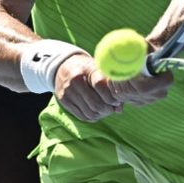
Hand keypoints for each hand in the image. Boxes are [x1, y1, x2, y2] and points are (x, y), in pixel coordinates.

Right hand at [54, 55, 172, 121]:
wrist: (64, 66)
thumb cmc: (88, 68)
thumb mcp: (100, 70)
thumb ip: (111, 86)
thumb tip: (120, 109)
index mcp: (86, 69)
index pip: (102, 86)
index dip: (113, 97)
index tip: (118, 99)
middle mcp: (75, 80)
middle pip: (96, 104)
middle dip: (108, 109)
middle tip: (113, 108)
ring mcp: (67, 91)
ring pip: (90, 112)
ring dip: (101, 115)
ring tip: (106, 110)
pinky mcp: (64, 100)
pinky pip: (82, 116)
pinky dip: (93, 117)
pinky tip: (97, 111)